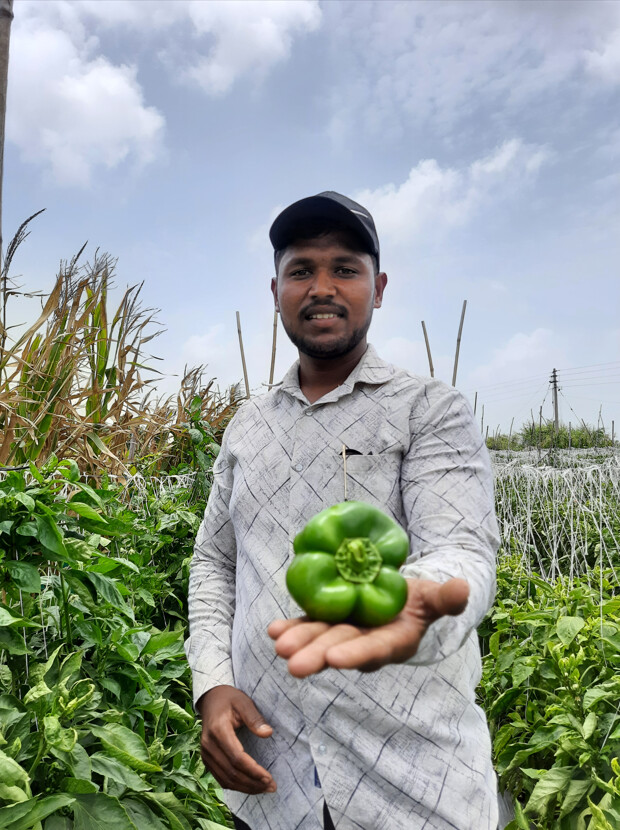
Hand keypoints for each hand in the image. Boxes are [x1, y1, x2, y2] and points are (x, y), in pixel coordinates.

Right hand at [197, 685, 275, 793]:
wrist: (211, 700)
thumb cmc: (230, 700)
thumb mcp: (244, 702)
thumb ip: (255, 718)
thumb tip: (268, 733)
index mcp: (218, 730)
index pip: (237, 758)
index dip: (253, 771)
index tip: (269, 778)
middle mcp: (208, 745)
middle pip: (231, 772)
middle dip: (252, 783)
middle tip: (272, 787)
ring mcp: (205, 753)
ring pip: (225, 779)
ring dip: (245, 788)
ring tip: (264, 789)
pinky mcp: (206, 759)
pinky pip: (220, 778)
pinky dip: (235, 786)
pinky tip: (250, 786)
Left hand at [268, 578, 468, 675]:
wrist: (404, 597)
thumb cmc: (422, 599)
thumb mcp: (435, 596)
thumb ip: (446, 597)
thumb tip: (463, 588)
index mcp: (394, 641)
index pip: (375, 650)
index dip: (357, 654)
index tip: (337, 659)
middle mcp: (365, 642)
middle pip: (340, 649)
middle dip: (317, 655)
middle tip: (293, 665)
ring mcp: (344, 633)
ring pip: (320, 638)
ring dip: (299, 641)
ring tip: (278, 645)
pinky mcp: (329, 621)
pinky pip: (309, 624)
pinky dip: (291, 627)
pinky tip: (273, 629)